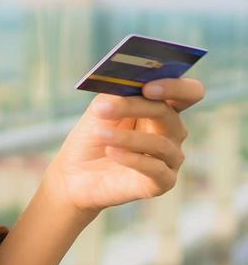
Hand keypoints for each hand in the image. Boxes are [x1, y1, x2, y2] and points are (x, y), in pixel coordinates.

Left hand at [43, 77, 205, 214]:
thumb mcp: (101, 109)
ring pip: (160, 143)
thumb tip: (130, 82)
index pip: (188, 92)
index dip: (175, 86)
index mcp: (164, 108)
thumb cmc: (92, 136)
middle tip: (104, 107)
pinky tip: (111, 152)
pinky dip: (132, 159)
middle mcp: (173, 133)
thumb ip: (118, 93)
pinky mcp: (163, 182)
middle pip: (168, 114)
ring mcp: (171, 158)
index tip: (147, 87)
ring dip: (127, 137)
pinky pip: (155, 169)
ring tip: (99, 133)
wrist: (75, 174)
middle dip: (135, 107)